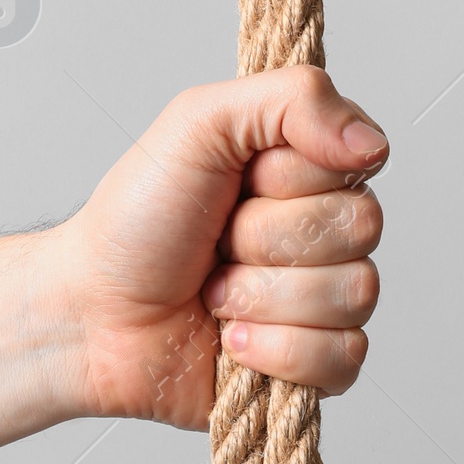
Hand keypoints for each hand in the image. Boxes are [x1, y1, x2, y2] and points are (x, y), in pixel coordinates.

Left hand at [53, 67, 387, 430]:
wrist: (91, 315)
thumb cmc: (135, 222)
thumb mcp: (199, 123)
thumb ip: (293, 99)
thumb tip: (372, 144)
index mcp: (306, 169)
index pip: (355, 164)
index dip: (287, 178)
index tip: (235, 182)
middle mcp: (323, 230)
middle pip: (359, 228)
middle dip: (266, 239)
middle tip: (215, 244)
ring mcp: (322, 299)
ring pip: (354, 294)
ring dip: (263, 296)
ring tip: (213, 295)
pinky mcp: (314, 363)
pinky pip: (344, 357)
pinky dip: (276, 352)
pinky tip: (232, 342)